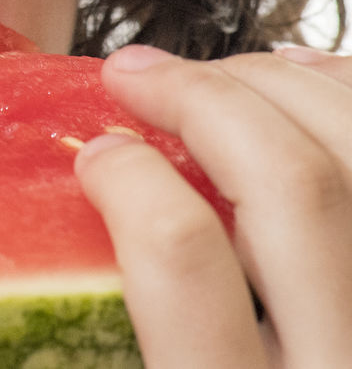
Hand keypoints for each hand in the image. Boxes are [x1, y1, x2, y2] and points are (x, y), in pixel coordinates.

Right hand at [74, 44, 351, 366]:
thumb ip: (121, 320)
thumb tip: (87, 187)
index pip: (184, 256)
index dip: (129, 177)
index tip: (94, 151)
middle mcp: (339, 359)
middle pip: (293, 181)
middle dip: (204, 98)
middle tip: (137, 73)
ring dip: (280, 81)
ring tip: (213, 73)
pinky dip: (342, 90)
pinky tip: (302, 80)